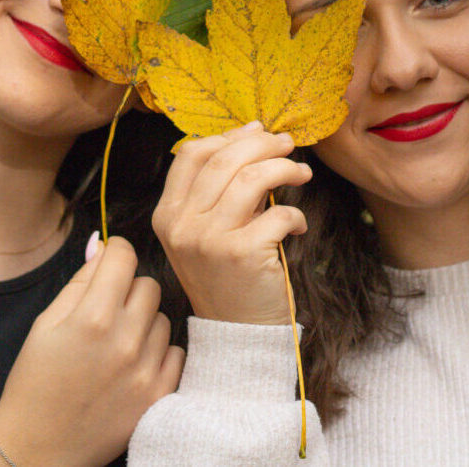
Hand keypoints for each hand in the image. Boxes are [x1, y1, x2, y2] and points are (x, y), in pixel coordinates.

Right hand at [0, 236, 183, 466]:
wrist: (39, 448)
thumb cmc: (35, 383)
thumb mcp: (44, 325)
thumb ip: (79, 282)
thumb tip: (102, 246)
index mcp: (91, 318)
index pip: (124, 258)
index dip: (116, 252)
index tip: (112, 261)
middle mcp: (124, 341)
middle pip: (148, 284)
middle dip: (129, 290)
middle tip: (108, 311)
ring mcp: (145, 370)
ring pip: (163, 318)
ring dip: (144, 322)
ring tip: (117, 344)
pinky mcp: (158, 395)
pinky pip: (176, 352)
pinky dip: (158, 353)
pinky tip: (133, 365)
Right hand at [152, 122, 312, 325]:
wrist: (235, 335)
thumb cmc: (227, 277)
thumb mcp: (205, 233)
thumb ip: (217, 190)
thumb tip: (251, 134)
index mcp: (168, 214)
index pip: (191, 154)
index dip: (228, 136)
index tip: (256, 132)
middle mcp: (182, 225)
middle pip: (225, 159)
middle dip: (263, 145)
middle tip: (287, 145)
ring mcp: (210, 239)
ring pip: (253, 179)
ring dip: (285, 169)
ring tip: (301, 174)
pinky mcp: (242, 254)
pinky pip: (279, 215)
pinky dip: (296, 216)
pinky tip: (298, 226)